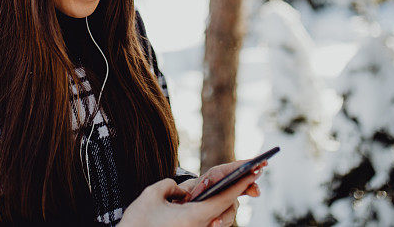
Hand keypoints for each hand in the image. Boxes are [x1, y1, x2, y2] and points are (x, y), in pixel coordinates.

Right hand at [118, 167, 261, 226]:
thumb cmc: (138, 222)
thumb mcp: (152, 194)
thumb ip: (172, 185)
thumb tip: (183, 191)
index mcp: (194, 217)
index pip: (225, 198)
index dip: (241, 184)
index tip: (255, 172)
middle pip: (225, 209)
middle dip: (237, 192)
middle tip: (251, 174)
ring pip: (216, 217)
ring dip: (221, 203)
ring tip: (229, 185)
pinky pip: (204, 222)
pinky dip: (210, 211)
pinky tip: (209, 200)